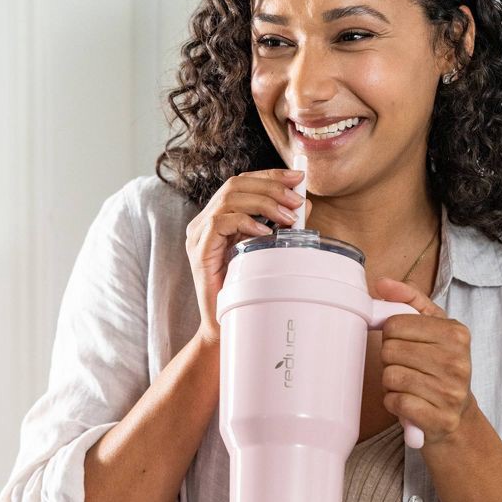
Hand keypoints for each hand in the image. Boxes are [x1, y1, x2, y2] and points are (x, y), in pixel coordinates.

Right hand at [185, 168, 312, 346]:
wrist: (224, 325)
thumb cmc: (243, 290)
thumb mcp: (266, 250)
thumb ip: (279, 226)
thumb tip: (303, 203)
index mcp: (217, 218)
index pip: (241, 183)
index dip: (269, 175)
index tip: (297, 177)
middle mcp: (204, 223)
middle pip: (235, 185)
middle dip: (270, 186)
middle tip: (296, 199)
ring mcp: (198, 236)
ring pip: (229, 199)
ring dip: (264, 203)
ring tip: (287, 217)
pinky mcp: (199, 251)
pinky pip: (220, 223)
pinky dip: (246, 222)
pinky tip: (265, 232)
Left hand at [373, 277, 475, 446]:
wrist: (457, 415)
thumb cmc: (439, 365)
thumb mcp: (432, 326)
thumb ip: (408, 299)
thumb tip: (381, 283)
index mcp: (456, 333)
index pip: (394, 325)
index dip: (391, 336)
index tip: (406, 344)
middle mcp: (458, 361)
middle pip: (389, 351)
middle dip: (390, 360)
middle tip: (407, 367)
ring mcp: (450, 392)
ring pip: (390, 376)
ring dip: (391, 382)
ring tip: (408, 384)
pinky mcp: (439, 418)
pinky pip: (394, 401)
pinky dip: (393, 402)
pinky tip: (408, 402)